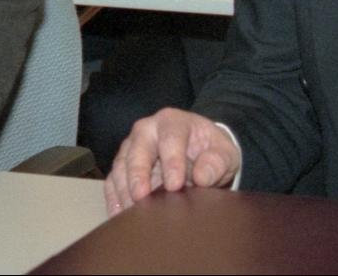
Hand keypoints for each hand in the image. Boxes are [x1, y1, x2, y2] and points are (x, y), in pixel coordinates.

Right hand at [103, 109, 240, 215]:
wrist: (199, 152)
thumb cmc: (210, 151)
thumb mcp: (224, 154)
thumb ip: (217, 162)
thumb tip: (202, 177)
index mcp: (173, 122)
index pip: (170, 138)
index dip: (172, 161)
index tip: (175, 185)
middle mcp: (146, 130)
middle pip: (138, 149)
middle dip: (137, 174)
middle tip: (141, 197)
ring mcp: (131, 147)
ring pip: (121, 165)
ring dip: (123, 189)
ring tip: (130, 213)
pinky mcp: (123, 166)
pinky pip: (113, 180)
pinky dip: (114, 197)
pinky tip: (118, 215)